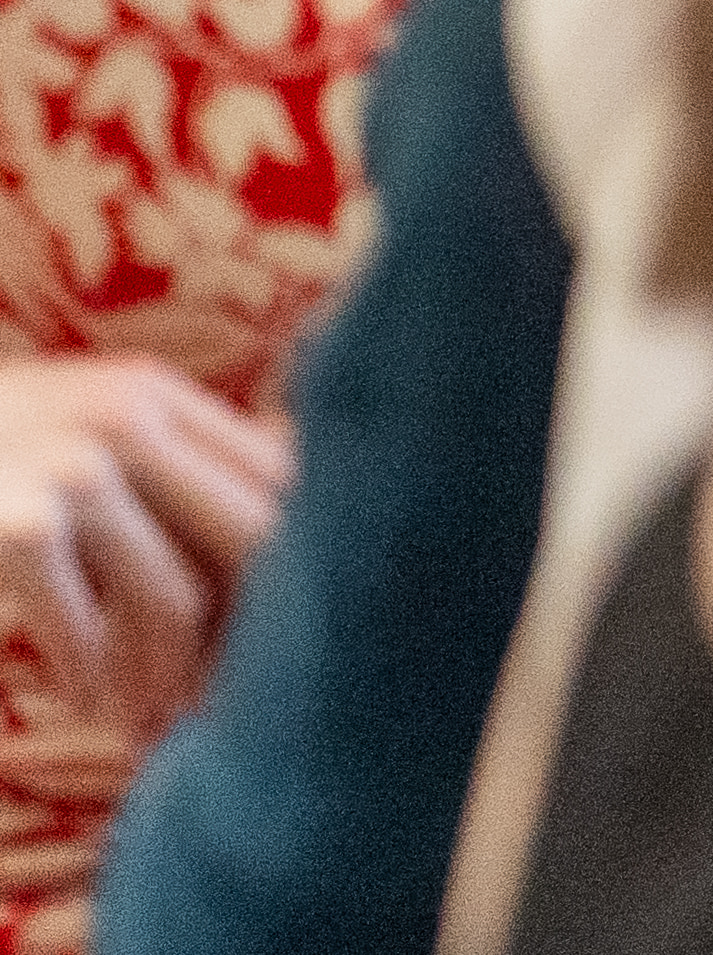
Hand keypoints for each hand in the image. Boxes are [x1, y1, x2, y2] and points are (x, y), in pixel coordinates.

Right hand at [0, 357, 287, 731]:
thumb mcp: (74, 422)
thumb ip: (165, 456)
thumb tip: (275, 522)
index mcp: (152, 393)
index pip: (276, 480)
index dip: (287, 565)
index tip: (273, 631)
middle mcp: (126, 418)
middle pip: (251, 539)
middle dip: (247, 631)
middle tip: (223, 695)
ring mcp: (71, 467)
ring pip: (174, 597)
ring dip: (161, 676)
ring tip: (143, 717)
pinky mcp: (17, 526)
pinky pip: (85, 625)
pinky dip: (89, 677)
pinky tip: (80, 699)